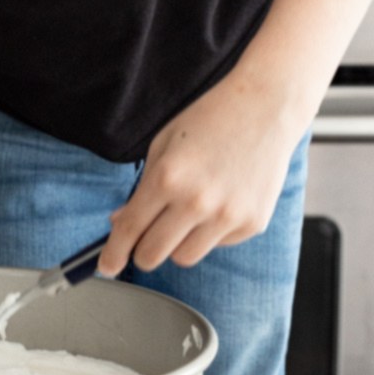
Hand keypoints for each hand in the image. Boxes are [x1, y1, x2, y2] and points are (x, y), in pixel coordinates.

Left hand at [99, 73, 299, 275]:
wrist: (266, 108)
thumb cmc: (211, 120)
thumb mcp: (163, 146)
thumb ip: (142, 188)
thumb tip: (121, 224)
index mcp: (167, 177)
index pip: (130, 229)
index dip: (113, 254)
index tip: (107, 266)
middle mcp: (197, 202)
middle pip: (153, 255)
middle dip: (141, 252)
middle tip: (143, 241)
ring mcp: (227, 216)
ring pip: (184, 258)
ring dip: (176, 245)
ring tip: (185, 215)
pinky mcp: (252, 223)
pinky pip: (216, 245)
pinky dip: (210, 232)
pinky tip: (219, 201)